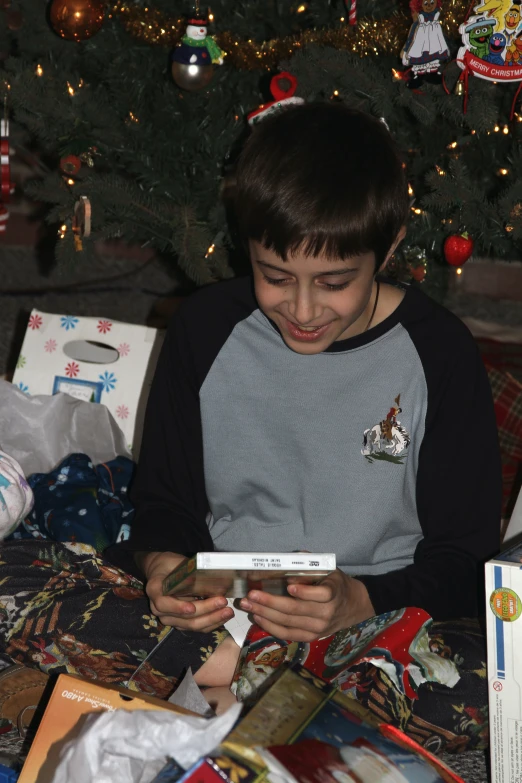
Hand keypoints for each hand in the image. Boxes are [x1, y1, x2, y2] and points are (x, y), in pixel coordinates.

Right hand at [140, 551, 233, 632]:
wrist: (163, 571)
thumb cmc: (171, 565)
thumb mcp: (178, 564)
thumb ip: (188, 574)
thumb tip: (205, 581)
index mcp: (155, 591)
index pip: (163, 604)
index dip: (178, 607)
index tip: (192, 607)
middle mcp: (159, 609)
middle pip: (183, 617)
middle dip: (205, 611)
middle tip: (223, 602)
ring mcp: (170, 618)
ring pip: (191, 625)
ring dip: (212, 619)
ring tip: (228, 611)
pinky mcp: (181, 622)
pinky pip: (197, 627)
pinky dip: (211, 623)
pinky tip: (224, 616)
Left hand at [239, 571, 374, 641]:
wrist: (353, 606)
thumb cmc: (335, 583)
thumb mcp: (328, 570)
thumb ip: (309, 566)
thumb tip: (287, 568)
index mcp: (333, 592)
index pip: (321, 594)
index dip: (304, 591)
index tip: (288, 586)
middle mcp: (326, 613)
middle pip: (295, 609)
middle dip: (270, 602)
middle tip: (251, 595)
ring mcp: (319, 628)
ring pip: (288, 622)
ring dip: (265, 614)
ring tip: (248, 606)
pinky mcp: (312, 637)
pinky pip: (288, 634)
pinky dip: (271, 627)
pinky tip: (258, 617)